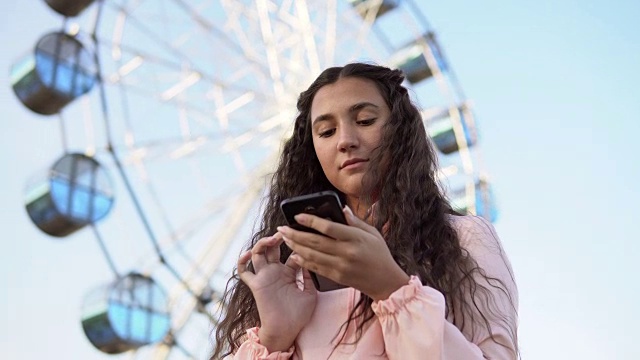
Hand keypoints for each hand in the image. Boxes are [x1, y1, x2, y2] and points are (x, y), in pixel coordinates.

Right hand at [237, 233, 316, 351]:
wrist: (286, 330)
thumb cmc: (299, 316)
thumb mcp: (310, 294)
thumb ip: (310, 278)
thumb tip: (310, 261)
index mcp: (289, 273)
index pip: (292, 253)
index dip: (297, 246)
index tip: (303, 242)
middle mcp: (276, 272)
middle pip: (273, 248)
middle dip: (277, 238)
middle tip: (284, 232)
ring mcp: (265, 277)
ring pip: (258, 254)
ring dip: (262, 243)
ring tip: (272, 239)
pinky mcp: (256, 284)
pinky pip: (243, 271)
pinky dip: (242, 261)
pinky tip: (247, 254)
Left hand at [278, 206, 409, 300]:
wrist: (386, 282)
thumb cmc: (380, 254)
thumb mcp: (373, 233)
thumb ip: (356, 221)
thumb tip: (342, 209)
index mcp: (355, 238)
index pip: (328, 228)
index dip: (311, 221)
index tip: (297, 216)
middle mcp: (346, 253)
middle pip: (315, 242)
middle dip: (295, 234)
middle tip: (282, 228)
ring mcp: (341, 266)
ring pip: (312, 255)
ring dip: (295, 247)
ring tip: (285, 239)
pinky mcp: (337, 277)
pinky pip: (316, 268)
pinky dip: (303, 261)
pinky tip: (294, 255)